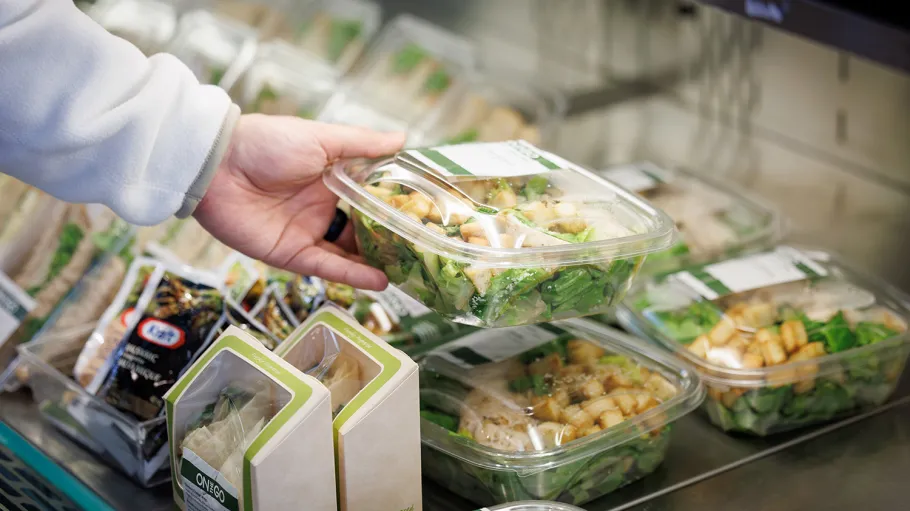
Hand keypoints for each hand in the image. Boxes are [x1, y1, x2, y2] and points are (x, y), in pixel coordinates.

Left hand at [194, 114, 404, 289]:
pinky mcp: (291, 254)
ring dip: (377, 262)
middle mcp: (323, 207)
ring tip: (409, 271)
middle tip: (423, 250)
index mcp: (332, 178)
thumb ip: (362, 143)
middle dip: (391, 241)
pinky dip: (353, 275)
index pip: (371, 197)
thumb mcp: (321, 138)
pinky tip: (380, 280)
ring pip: (350, 253)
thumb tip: (403, 140)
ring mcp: (308, 232)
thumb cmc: (266, 143)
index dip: (395, 207)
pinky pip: (327, 268)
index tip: (424, 215)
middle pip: (364, 229)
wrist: (216, 165)